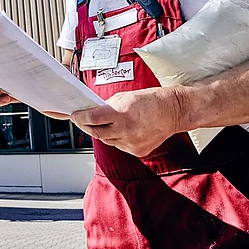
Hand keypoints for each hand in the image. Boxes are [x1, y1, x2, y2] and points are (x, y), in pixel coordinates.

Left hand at [70, 87, 188, 156]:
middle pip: (96, 132)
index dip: (80, 117)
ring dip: (102, 132)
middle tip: (81, 121)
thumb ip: (106, 106)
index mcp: (121, 114)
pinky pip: (119, 146)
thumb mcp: (124, 96)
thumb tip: (91, 113)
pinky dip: (116, 138)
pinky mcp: (137, 151)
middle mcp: (126, 130)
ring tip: (104, 124)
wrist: (173, 111)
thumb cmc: (150, 100)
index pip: (91, 119)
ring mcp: (132, 143)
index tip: (75, 115)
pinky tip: (121, 130)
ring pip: (107, 140)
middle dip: (86, 126)